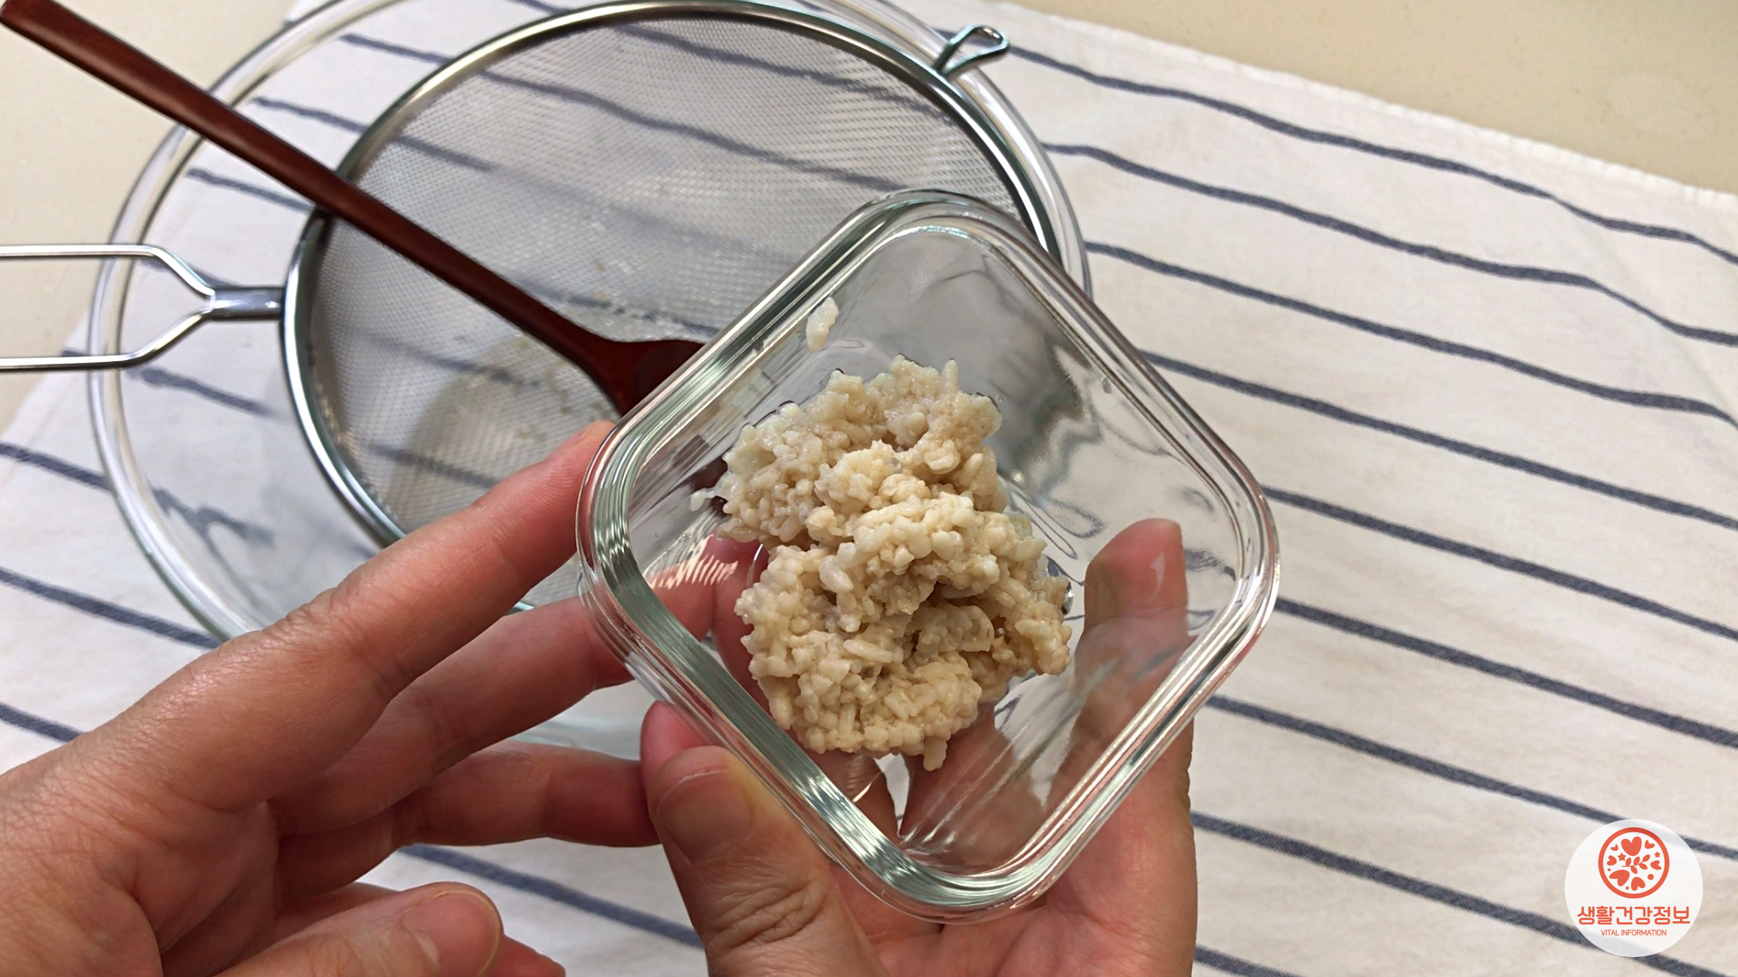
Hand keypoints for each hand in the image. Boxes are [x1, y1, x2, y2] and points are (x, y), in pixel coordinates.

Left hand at [0, 423, 653, 976]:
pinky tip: (532, 958)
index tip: (574, 480)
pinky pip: (361, 909)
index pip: (327, 654)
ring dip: (525, 799)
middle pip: (386, 712)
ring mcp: (193, 888)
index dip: (467, 560)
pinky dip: (457, 927)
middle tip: (661, 611)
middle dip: (532, 658)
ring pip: (395, 807)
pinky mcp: (209, 948)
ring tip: (649, 797)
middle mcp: (165, 825)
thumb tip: (477, 931)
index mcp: (112, 811)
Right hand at [639, 519, 1197, 975]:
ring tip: (766, 593)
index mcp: (1099, 947)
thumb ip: (775, 909)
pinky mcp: (845, 960)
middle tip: (874, 531)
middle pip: (997, 755)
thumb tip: (687, 758)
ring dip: (828, 696)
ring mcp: (930, 940)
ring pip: (891, 792)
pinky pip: (814, 852)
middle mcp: (1024, 928)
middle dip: (927, 638)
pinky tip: (714, 708)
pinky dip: (766, 784)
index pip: (1135, 776)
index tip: (1143, 540)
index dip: (1137, 650)